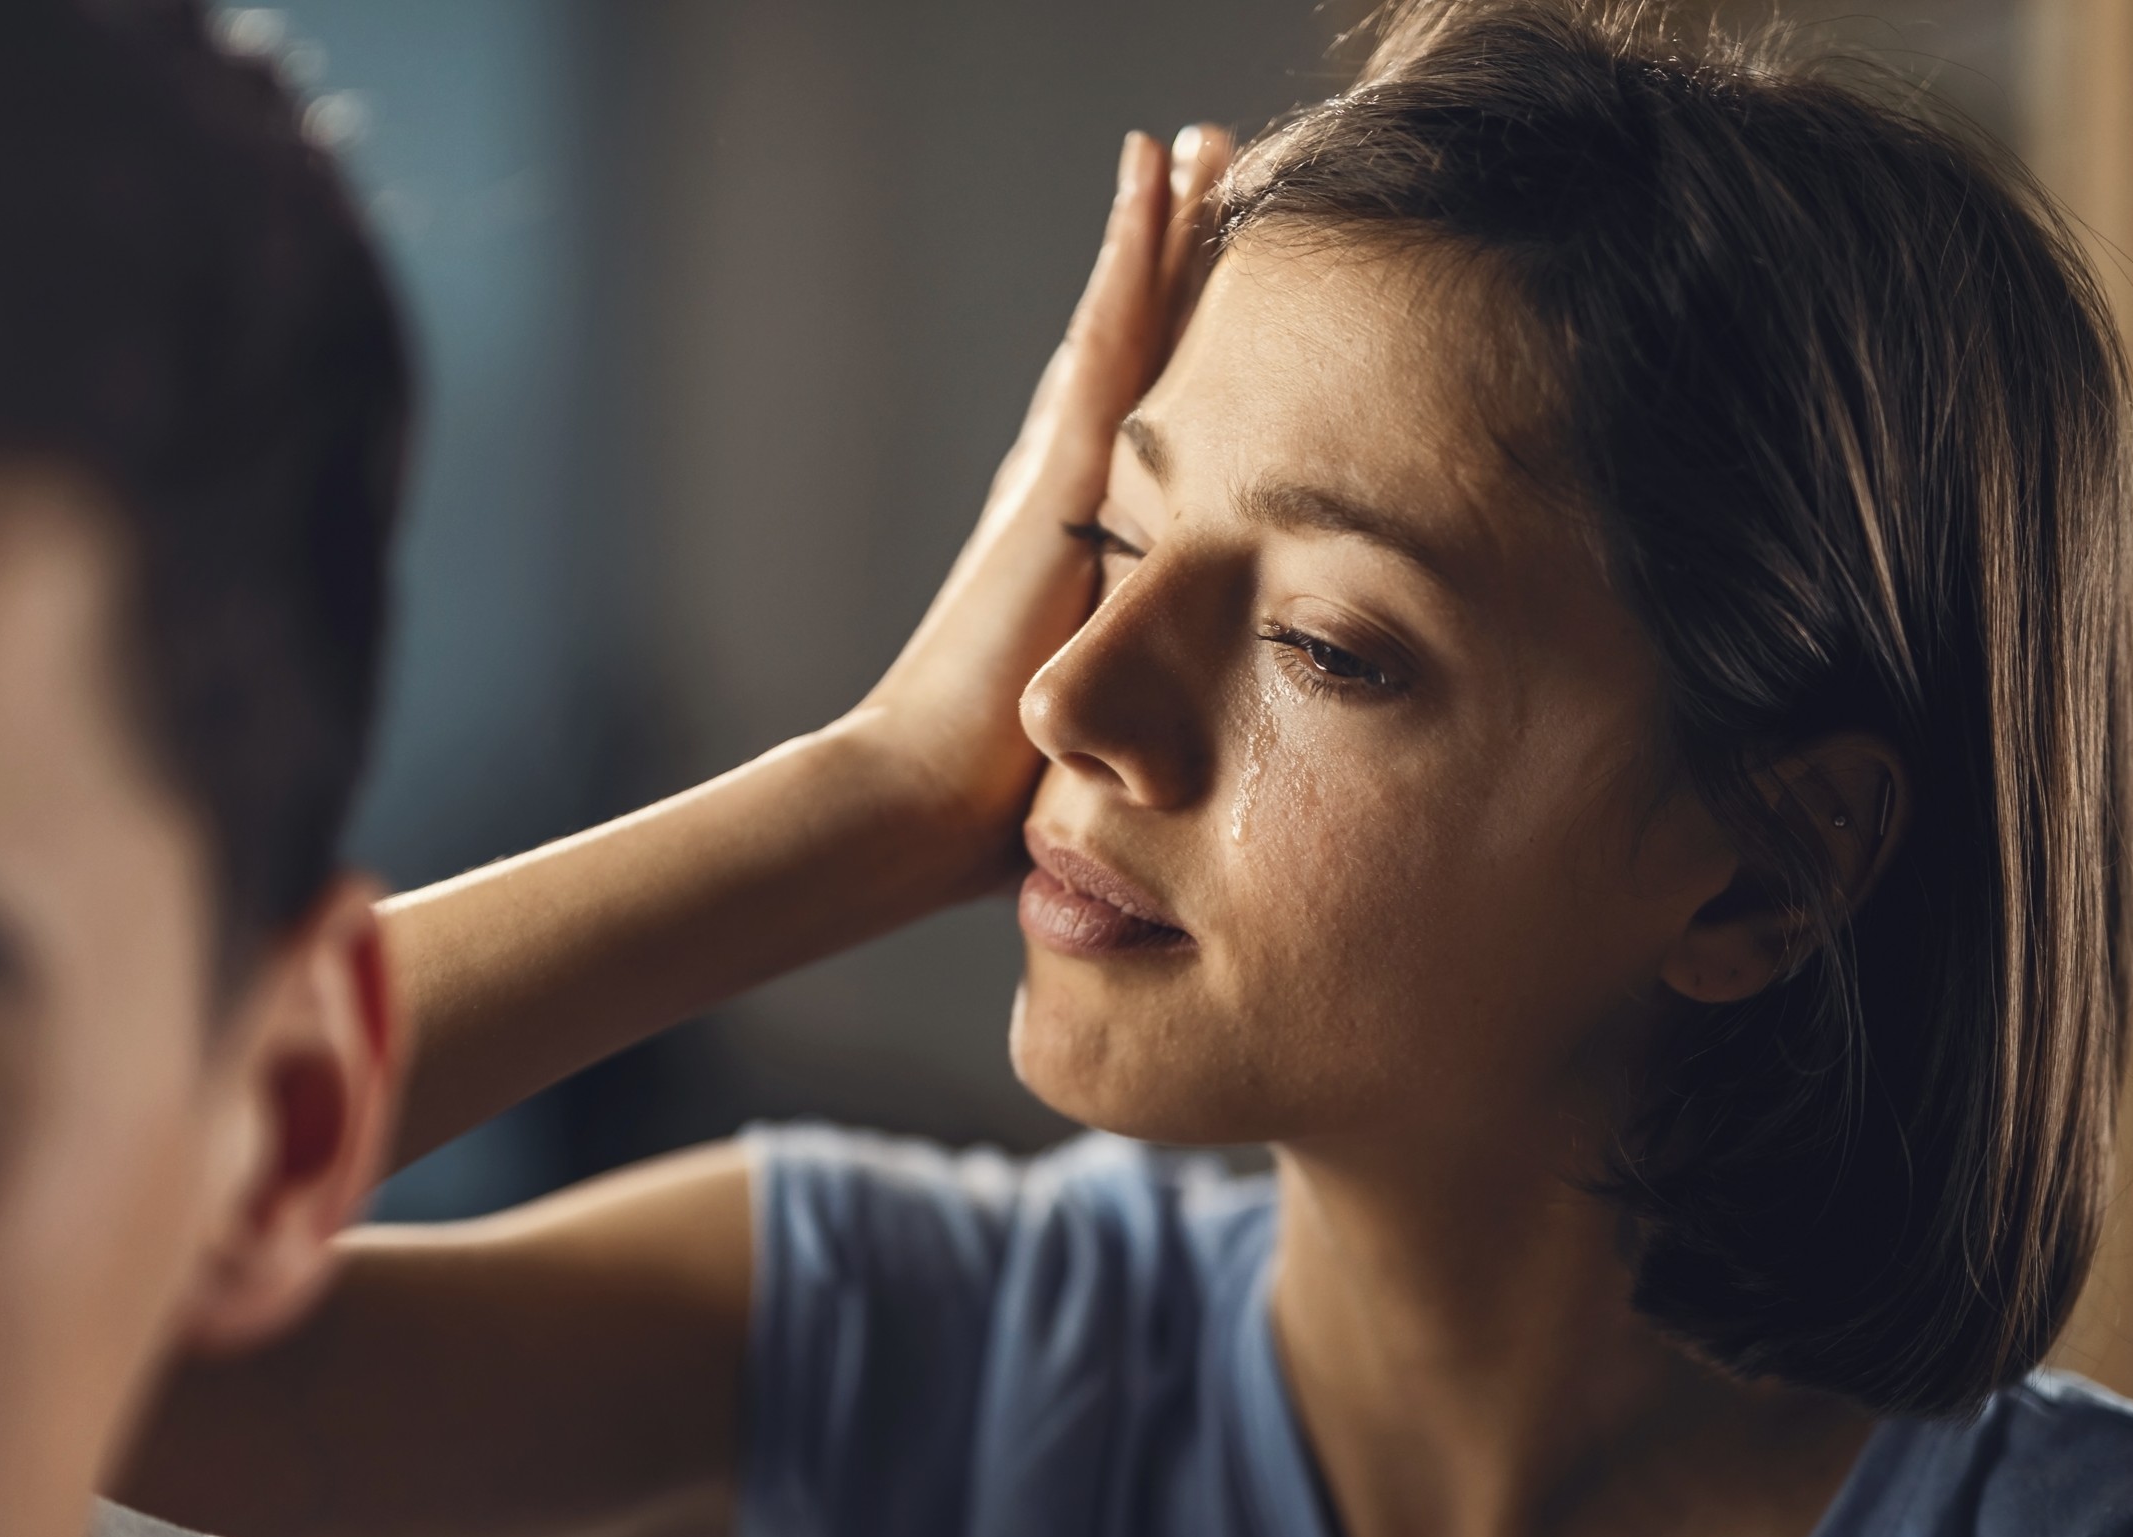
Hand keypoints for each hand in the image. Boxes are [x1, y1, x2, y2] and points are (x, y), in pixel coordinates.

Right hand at [843, 122, 1233, 892]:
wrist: (922, 799)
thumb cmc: (997, 798)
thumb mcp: (1104, 734)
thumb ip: (1141, 718)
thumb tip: (1184, 762)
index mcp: (1076, 544)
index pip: (1138, 419)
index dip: (1168, 340)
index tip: (1202, 272)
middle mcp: (1062, 489)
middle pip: (1131, 346)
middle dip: (1173, 258)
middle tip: (1210, 163)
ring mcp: (1058, 473)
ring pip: (1129, 321)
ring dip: (1166, 227)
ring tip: (1200, 141)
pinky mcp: (1062, 475)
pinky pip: (1111, 335)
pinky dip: (1136, 250)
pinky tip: (1163, 169)